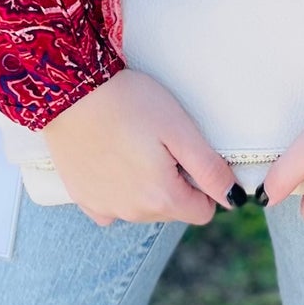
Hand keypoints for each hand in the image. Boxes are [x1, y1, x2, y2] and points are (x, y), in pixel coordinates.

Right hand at [40, 70, 237, 226]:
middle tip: (160, 143)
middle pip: (172, 210)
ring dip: (147, 186)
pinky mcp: (82, 198)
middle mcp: (132, 213)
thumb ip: (209, 169)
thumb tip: (233, 198)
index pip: (202, 212)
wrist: (70, 90)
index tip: (187, 154)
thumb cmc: (129, 103)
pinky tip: (112, 161)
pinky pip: (112, 207)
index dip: (203, 183)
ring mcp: (104, 208)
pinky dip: (117, 190)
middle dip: (175, 183)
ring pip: (143, 208)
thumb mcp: (180, 129)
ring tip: (134, 145)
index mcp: (161, 198)